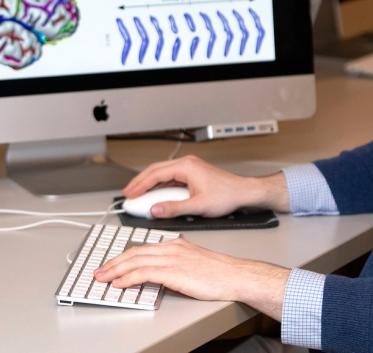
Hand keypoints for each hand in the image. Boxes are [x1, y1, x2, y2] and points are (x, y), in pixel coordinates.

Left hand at [94, 237, 289, 319]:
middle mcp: (171, 248)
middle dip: (114, 263)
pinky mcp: (174, 272)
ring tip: (103, 278)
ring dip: (115, 271)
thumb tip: (161, 273)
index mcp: (175, 244)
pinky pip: (144, 273)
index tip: (112, 264)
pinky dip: (128, 278)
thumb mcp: (194, 262)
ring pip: (135, 262)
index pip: (142, 248)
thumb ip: (176, 263)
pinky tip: (120, 283)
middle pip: (134, 253)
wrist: (234, 276)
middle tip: (100, 271)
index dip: (124, 256)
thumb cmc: (219, 273)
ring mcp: (172, 259)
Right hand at [123, 155, 289, 217]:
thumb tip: (155, 210)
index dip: (140, 185)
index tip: (129, 194)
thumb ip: (174, 208)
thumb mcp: (198, 206)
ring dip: (149, 184)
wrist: (244, 193)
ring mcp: (190, 168)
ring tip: (138, 195)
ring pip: (162, 173)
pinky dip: (160, 185)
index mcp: (186, 167)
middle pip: (156, 170)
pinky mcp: (193, 174)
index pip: (156, 174)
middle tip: (128, 194)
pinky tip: (155, 195)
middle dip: (140, 182)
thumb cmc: (227, 196)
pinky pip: (171, 177)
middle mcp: (187, 164)